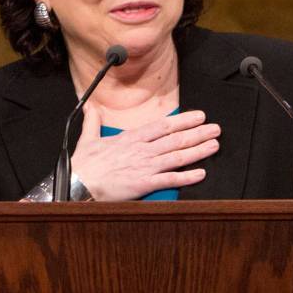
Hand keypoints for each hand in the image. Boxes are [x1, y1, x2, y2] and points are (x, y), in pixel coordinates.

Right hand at [69, 107, 220, 201]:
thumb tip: (91, 108)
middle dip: (198, 132)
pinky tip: (201, 173)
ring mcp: (145, 166)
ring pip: (177, 156)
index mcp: (131, 138)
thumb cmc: (83, 165)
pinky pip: (170, 179)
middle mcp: (142, 150)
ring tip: (214, 145)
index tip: (198, 116)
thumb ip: (93, 122)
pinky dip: (186, 176)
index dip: (183, 120)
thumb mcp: (87, 139)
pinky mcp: (144, 184)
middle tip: (215, 128)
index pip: (163, 125)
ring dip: (198, 150)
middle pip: (175, 138)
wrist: (78, 184)